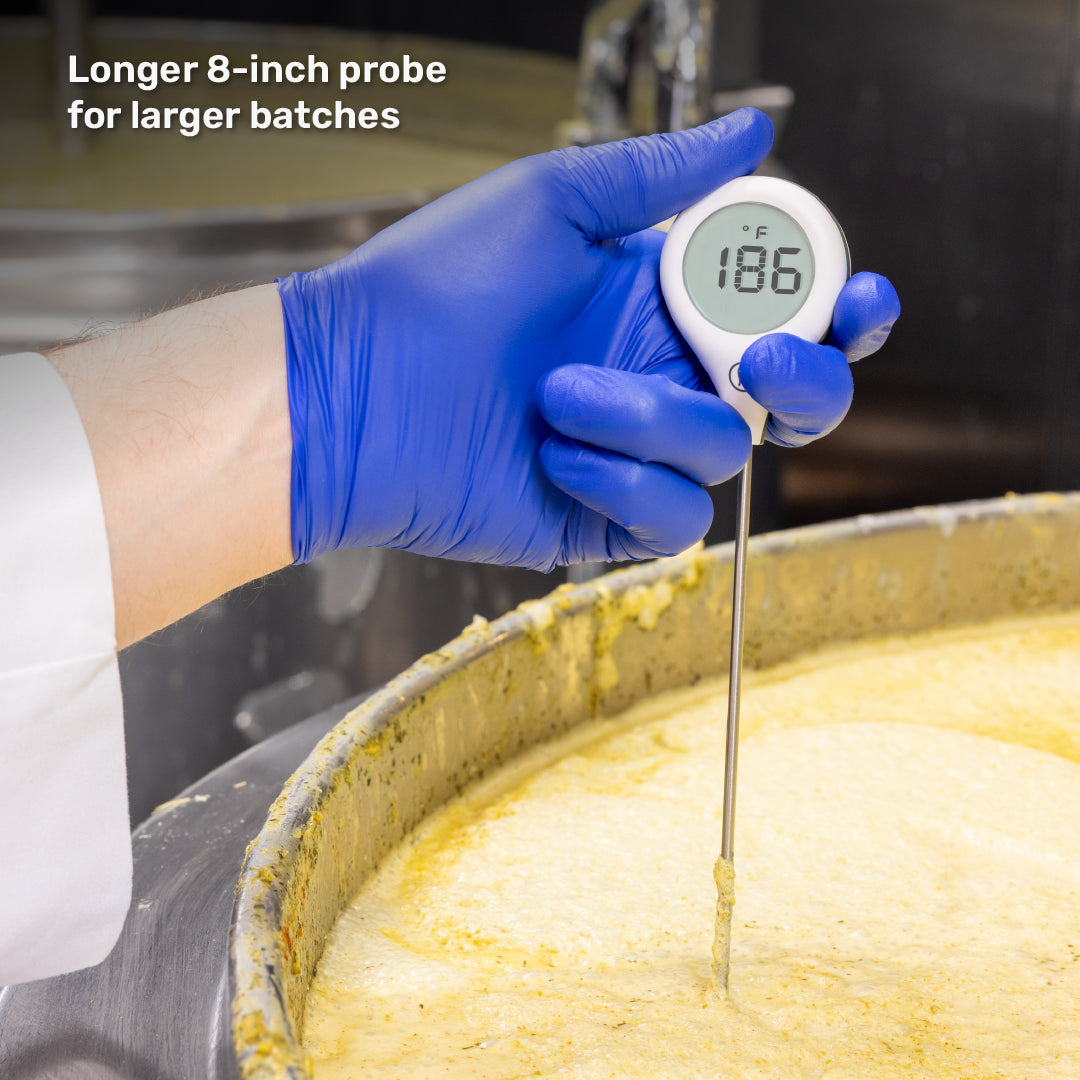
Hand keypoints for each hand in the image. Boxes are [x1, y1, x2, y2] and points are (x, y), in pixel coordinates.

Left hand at [278, 108, 898, 568]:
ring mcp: (637, 450)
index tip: (855, 296)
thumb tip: (754, 131)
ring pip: (724, 453)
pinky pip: (672, 518)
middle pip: (793, 396)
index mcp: (663, 301)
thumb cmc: (437, 285)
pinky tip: (552, 453)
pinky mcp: (605, 515)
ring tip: (554, 395)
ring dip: (650, 419)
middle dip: (805, 379)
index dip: (837, 306)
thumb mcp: (551, 202)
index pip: (783, 306)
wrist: (356, 389)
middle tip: (759, 356)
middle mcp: (663, 374)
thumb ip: (660, 176)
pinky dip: (623, 482)